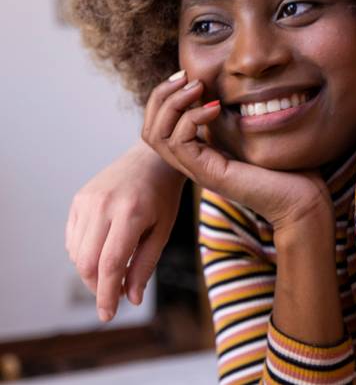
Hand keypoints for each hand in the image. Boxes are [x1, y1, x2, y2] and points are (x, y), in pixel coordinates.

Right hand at [66, 140, 185, 321]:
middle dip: (98, 286)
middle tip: (114, 294)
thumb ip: (146, 264)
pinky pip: (73, 239)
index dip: (107, 294)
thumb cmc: (163, 196)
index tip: (108, 315)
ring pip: (76, 253)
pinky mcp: (78, 200)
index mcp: (130, 214)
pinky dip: (83, 253)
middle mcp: (103, 206)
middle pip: (87, 263)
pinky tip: (103, 249)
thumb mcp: (163, 231)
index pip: (111, 264)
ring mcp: (87, 201)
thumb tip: (133, 299)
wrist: (152, 159)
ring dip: (91, 271)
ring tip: (115, 267)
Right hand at [141, 75, 333, 235]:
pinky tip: (215, 108)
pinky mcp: (209, 174)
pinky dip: (190, 119)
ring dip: (173, 104)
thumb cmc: (287, 167)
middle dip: (162, 95)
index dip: (167, 96)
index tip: (189, 76)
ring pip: (156, 135)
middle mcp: (194, 163)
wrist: (303, 199)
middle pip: (150, 128)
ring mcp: (199, 170)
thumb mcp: (253, 132)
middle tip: (185, 76)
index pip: (160, 124)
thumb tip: (225, 87)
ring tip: (197, 87)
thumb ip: (234, 115)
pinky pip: (178, 143)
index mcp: (202, 153)